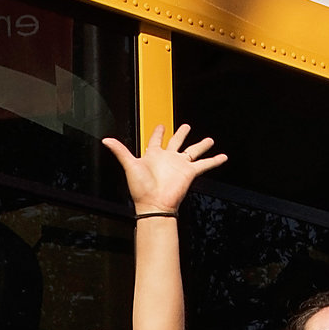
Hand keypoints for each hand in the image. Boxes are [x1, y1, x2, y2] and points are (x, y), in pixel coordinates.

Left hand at [106, 120, 225, 213]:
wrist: (154, 204)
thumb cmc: (141, 188)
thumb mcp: (130, 165)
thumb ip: (120, 151)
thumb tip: (105, 139)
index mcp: (153, 155)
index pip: (157, 140)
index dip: (159, 132)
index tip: (161, 125)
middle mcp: (168, 159)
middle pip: (176, 142)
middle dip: (181, 134)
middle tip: (186, 126)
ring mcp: (180, 165)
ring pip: (193, 151)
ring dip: (201, 145)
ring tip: (209, 139)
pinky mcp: (190, 172)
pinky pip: (205, 164)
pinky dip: (214, 160)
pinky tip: (223, 156)